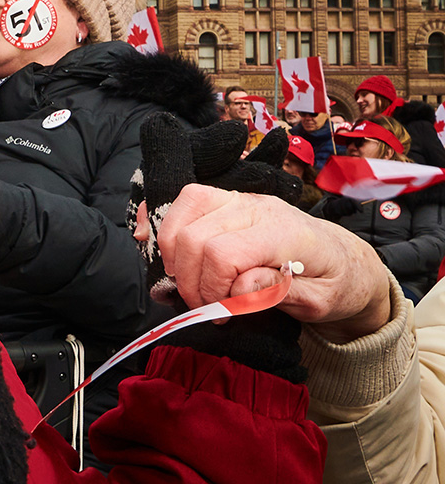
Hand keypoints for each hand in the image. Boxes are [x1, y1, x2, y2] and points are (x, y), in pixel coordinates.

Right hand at [158, 184, 392, 342]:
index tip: (222, 314)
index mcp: (285, 233)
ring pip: (182, 211)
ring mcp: (240, 199)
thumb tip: (238, 286)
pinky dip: (169, 225)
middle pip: (194, 235)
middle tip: (205, 306)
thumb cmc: (333, 282)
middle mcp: (258, 207)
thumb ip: (278, 293)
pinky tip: (171, 251)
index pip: (223, 254)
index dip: (211, 289)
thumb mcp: (318, 302)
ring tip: (191, 281)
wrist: (344, 259)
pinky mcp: (227, 199)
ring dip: (174, 254)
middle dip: (189, 279)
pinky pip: (185, 200)